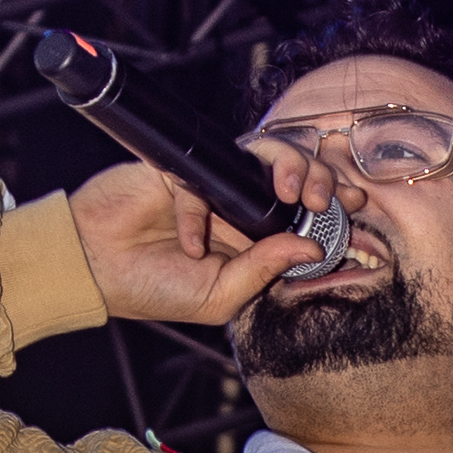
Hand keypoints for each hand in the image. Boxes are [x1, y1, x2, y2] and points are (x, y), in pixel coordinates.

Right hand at [66, 157, 343, 324]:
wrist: (95, 271)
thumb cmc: (153, 289)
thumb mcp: (220, 297)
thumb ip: (263, 271)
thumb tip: (309, 246)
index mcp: (254, 238)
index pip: (303, 210)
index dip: (332, 201)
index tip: (357, 202)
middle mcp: (238, 207)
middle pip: (293, 173)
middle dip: (321, 176)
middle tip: (327, 195)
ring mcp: (211, 185)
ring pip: (263, 154)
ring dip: (288, 166)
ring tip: (291, 193)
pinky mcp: (180, 170)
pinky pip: (204, 175)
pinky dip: (199, 212)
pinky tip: (190, 243)